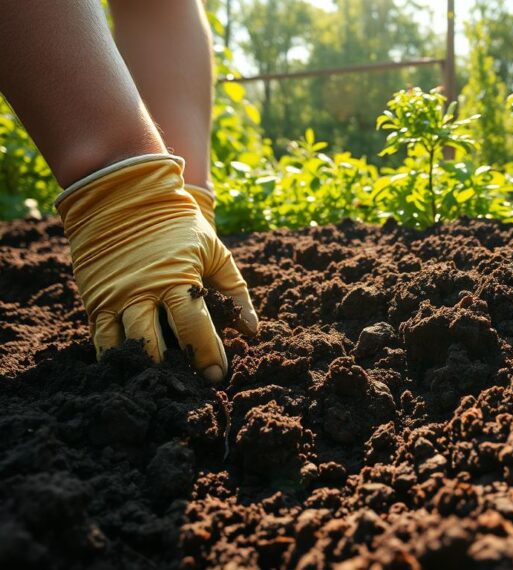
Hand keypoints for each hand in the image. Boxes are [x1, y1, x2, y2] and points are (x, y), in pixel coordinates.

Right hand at [57, 155, 257, 382]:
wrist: (126, 195)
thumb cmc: (179, 226)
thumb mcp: (214, 251)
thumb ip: (235, 291)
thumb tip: (252, 330)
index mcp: (176, 279)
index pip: (194, 327)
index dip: (208, 354)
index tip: (218, 375)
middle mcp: (142, 291)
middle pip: (154, 344)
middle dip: (174, 371)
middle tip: (190, 390)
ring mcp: (113, 297)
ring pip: (123, 346)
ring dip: (142, 370)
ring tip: (160, 388)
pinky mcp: (94, 299)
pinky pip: (99, 338)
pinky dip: (113, 358)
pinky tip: (129, 373)